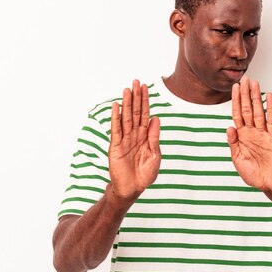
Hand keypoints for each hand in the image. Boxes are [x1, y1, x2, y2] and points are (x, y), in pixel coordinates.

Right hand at [108, 79, 160, 200]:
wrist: (132, 189)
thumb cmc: (144, 174)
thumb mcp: (154, 155)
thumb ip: (154, 137)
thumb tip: (156, 118)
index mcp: (145, 136)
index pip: (145, 114)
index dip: (145, 101)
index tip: (145, 87)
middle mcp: (134, 135)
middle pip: (135, 112)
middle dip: (136, 97)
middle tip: (136, 81)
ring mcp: (124, 140)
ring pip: (126, 118)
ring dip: (126, 103)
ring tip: (127, 90)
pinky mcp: (116, 146)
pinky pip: (116, 129)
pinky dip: (115, 118)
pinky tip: (116, 106)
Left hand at [227, 76, 271, 192]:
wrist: (270, 184)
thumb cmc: (254, 174)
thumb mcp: (238, 159)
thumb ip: (233, 143)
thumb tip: (229, 127)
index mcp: (242, 136)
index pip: (238, 114)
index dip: (236, 101)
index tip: (234, 88)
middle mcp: (253, 132)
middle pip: (248, 109)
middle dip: (245, 94)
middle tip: (244, 79)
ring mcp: (264, 134)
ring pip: (259, 112)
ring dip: (257, 97)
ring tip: (255, 83)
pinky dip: (271, 109)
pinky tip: (269, 97)